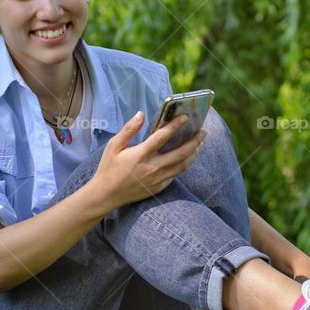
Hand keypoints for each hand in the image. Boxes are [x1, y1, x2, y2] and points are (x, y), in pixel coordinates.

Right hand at [89, 111, 205, 212]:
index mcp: (141, 154)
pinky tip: (188, 157)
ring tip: (200, 143)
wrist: (106, 195)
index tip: (186, 117)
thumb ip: (129, 129)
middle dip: (195, 140)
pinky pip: (176, 174)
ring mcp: (158, 179)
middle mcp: (152, 167)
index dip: (176, 125)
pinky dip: (184, 164)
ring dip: (194, 153)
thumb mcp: (114, 146)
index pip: (163, 136)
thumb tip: (141, 114)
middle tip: (204, 131)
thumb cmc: (108, 168)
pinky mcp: (159, 187)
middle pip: (181, 153)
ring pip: (183, 165)